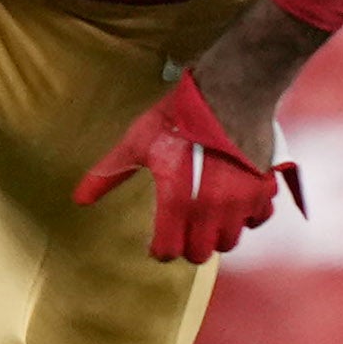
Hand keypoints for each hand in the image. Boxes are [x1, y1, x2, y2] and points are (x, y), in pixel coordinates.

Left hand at [74, 72, 305, 263]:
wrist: (231, 90)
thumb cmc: (180, 115)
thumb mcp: (138, 142)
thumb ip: (110, 173)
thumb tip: (79, 199)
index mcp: (176, 201)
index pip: (168, 251)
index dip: (159, 249)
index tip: (156, 242)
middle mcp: (210, 209)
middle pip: (200, 254)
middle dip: (187, 247)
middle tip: (181, 231)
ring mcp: (241, 201)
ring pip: (230, 241)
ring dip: (216, 236)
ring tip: (206, 219)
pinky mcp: (263, 188)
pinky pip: (258, 220)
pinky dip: (247, 218)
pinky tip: (235, 203)